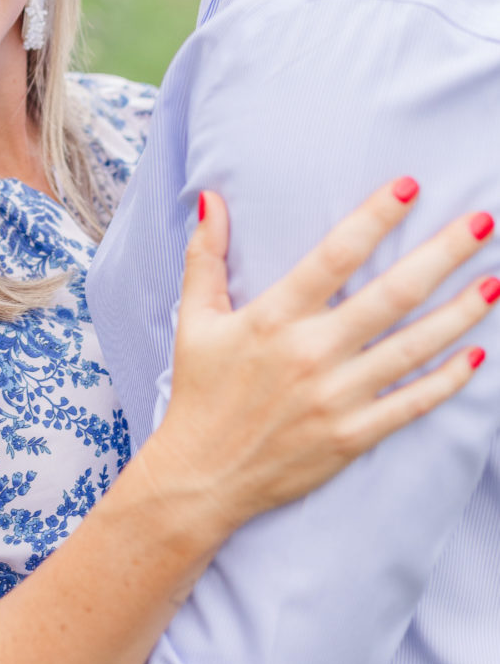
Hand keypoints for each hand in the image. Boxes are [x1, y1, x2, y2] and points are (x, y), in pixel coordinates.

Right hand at [150, 180, 495, 543]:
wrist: (203, 476)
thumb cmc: (201, 391)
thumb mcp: (195, 318)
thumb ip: (205, 254)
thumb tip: (210, 197)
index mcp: (273, 317)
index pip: (335, 256)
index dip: (375, 218)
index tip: (410, 187)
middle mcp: (311, 353)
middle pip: (392, 295)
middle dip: (442, 255)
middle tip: (481, 223)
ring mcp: (337, 397)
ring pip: (414, 347)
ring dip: (460, 312)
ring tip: (493, 282)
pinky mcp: (352, 436)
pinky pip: (412, 403)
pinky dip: (447, 380)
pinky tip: (476, 355)